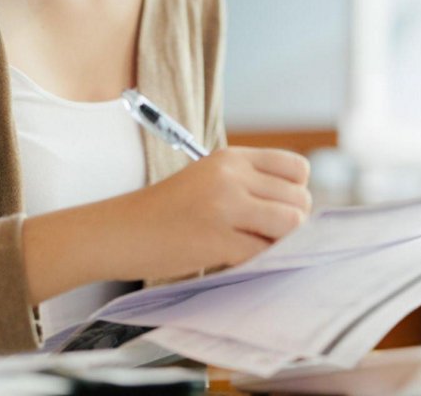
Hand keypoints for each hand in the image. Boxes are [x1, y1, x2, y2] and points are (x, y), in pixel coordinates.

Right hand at [117, 147, 312, 278]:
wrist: (121, 231)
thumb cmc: (167, 212)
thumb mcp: (210, 180)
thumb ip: (249, 186)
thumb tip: (298, 215)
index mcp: (232, 157)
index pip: (297, 168)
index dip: (296, 194)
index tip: (277, 211)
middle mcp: (232, 175)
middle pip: (299, 199)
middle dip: (292, 225)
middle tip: (264, 238)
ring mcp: (224, 205)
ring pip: (290, 225)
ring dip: (281, 245)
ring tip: (253, 249)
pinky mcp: (216, 238)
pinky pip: (264, 253)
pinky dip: (259, 263)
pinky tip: (237, 261)